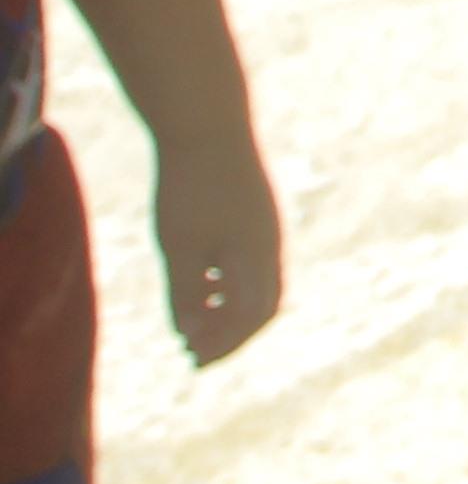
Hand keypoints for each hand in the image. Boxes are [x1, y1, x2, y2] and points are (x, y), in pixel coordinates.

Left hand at [153, 132, 281, 364]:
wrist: (208, 122)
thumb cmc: (191, 187)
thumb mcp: (180, 247)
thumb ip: (186, 293)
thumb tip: (189, 334)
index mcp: (258, 254)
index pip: (252, 316)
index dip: (225, 345)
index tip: (193, 362)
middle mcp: (270, 242)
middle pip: (262, 303)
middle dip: (230, 334)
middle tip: (194, 354)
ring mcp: (265, 224)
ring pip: (256, 282)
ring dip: (227, 309)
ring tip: (191, 325)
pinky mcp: (254, 210)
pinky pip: (250, 259)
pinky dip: (228, 282)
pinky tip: (200, 282)